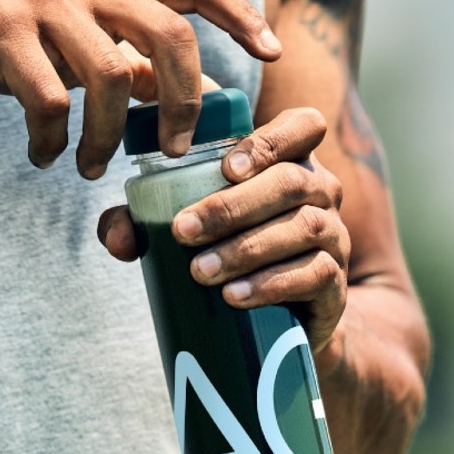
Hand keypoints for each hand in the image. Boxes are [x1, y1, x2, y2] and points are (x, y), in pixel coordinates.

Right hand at [0, 0, 280, 176]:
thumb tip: (177, 91)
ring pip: (109, 76)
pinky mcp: (0, 35)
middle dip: (182, 102)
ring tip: (86, 168)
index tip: (270, 52)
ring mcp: (41, 6)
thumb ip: (120, 58)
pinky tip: (42, 157)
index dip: (239, 13)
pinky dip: (51, 142)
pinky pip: (47, 101)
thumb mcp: (66, 40)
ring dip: (105, 138)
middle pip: (168, 33)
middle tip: (170, 151)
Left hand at [98, 107, 349, 354]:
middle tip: (183, 232)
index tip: (225, 168)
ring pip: (303, 228)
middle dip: (233, 206)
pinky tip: (235, 296)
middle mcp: (320, 192)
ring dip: (246, 249)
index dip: (269, 140)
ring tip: (200, 272)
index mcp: (290, 163)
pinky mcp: (335, 285)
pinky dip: (271, 284)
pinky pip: (315, 274)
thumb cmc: (229, 259)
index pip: (302, 126)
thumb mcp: (190, 233)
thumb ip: (145, 224)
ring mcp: (335, 237)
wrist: (279, 327)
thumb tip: (117, 237)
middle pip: (292, 181)